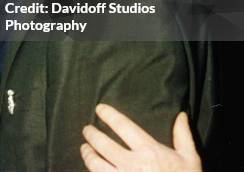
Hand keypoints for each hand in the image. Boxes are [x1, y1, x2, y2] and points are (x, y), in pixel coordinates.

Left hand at [80, 103, 201, 171]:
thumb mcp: (190, 159)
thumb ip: (183, 136)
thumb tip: (181, 114)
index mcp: (149, 151)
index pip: (122, 126)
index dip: (108, 114)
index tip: (99, 108)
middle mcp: (133, 165)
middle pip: (103, 144)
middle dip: (91, 135)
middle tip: (86, 129)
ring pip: (95, 165)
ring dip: (87, 155)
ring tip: (85, 148)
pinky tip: (92, 169)